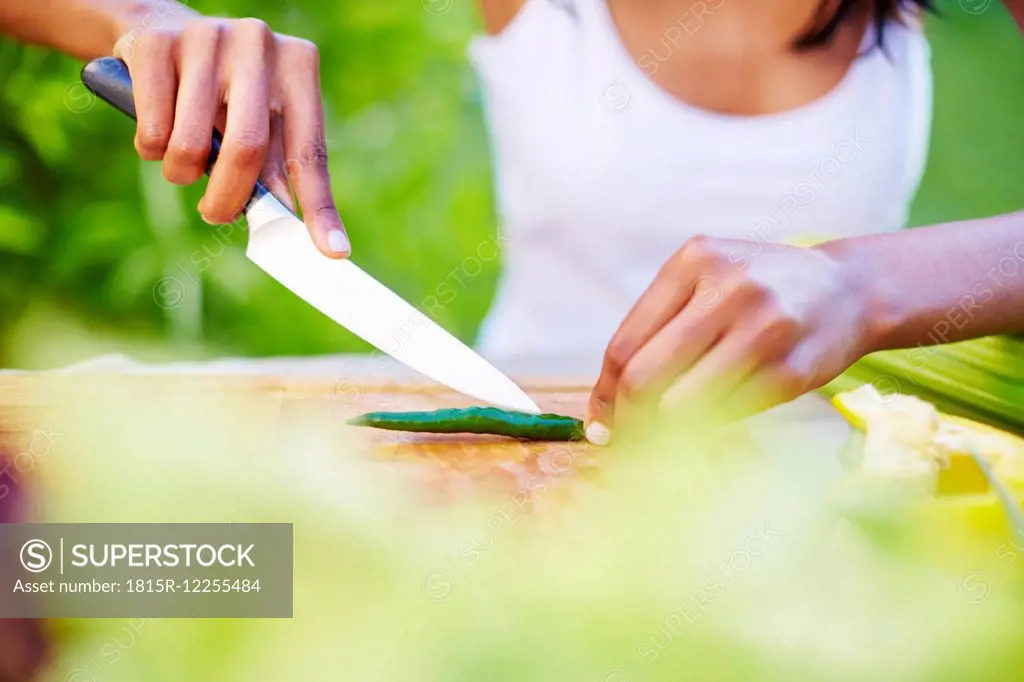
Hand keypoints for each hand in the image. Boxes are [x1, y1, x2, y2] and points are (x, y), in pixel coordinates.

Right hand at [113, 8, 348, 256]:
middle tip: (215, 215)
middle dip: (228, 198)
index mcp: (298, 66)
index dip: (320, 209)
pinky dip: (151, 150)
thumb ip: (277, 166)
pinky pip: (153, 130)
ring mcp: (207, 38)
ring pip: (191, 145)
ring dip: (182, 173)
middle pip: (247, 149)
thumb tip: (293, 223)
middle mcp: (259, 44)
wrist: (161, 29)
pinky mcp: (156, 44)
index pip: (309, 153)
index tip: (333, 253)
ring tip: (183, 161)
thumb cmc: (226, 92)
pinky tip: (157, 131)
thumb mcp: (262, 120)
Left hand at [585, 236, 876, 443]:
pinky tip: (709, 425)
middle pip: (646, 377)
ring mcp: (765, 329)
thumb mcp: (706, 281)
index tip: (600, 421)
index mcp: (694, 261)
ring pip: (684, 404)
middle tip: (624, 440)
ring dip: (663, 431)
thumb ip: (658, 325)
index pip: (626, 345)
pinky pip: (729, 414)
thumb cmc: (758, 291)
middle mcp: (729, 289)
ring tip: (661, 437)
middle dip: (627, 419)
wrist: (846, 289)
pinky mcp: (793, 370)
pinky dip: (710, 427)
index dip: (606, 394)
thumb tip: (607, 403)